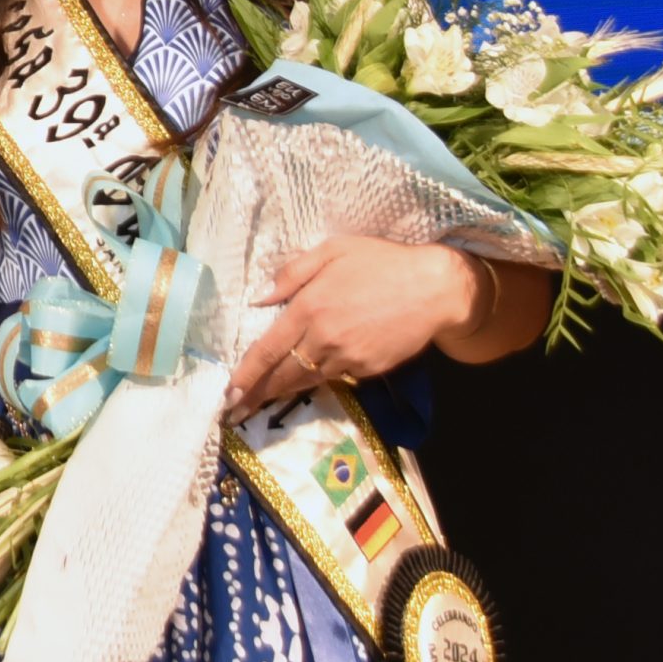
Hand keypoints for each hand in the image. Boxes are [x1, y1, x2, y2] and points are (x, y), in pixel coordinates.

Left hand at [224, 238, 484, 420]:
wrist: (435, 288)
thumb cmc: (382, 262)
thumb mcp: (333, 250)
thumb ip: (292, 273)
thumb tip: (259, 298)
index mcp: (309, 308)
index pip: (266, 350)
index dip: (244, 376)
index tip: (226, 395)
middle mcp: (324, 338)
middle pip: (281, 375)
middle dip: (255, 395)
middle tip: (233, 410)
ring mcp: (347, 358)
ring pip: (305, 380)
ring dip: (280, 393)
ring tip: (258, 404)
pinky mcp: (367, 370)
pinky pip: (332, 378)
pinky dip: (313, 382)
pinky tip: (300, 385)